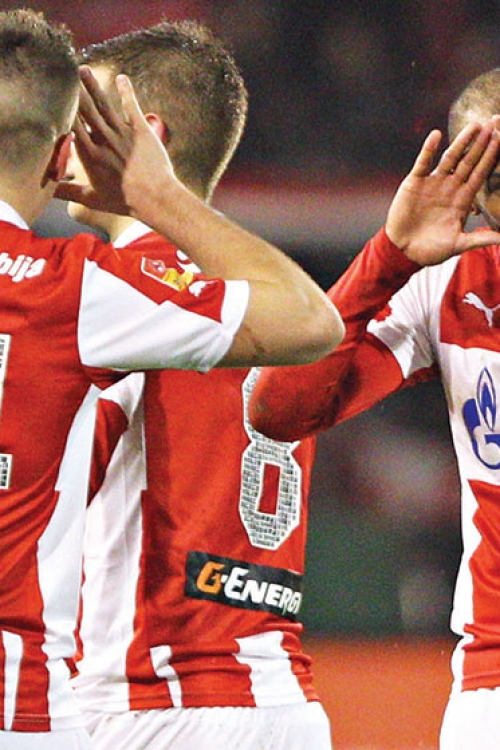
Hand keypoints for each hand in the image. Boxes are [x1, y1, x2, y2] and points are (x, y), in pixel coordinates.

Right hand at [55, 66, 176, 215]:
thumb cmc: (123, 201)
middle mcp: (103, 139)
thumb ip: (67, 192)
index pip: (71, 126)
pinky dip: (126, 91)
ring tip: (83, 69)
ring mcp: (122, 133)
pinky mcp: (141, 130)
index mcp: (89, 154)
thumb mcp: (92, 199)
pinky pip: (131, 106)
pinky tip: (122, 78)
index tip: (53, 96)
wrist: (155, 198)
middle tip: (65, 72)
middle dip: (75, 90)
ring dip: (93, 85)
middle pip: (85, 109)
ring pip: (104, 104)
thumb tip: (47, 193)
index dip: (62, 109)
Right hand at [386, 122, 499, 264]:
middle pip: (469, 161)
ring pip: (450, 158)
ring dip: (461, 142)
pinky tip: (436, 135)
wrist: (403, 251)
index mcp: (463, 200)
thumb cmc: (431, 250)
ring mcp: (433, 183)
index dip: (491, 157)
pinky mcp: (415, 183)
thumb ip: (479, 239)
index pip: (481, 174)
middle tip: (494, 122)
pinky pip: (423, 163)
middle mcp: (450, 187)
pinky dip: (428, 150)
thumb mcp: (457, 245)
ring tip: (474, 126)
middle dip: (482, 143)